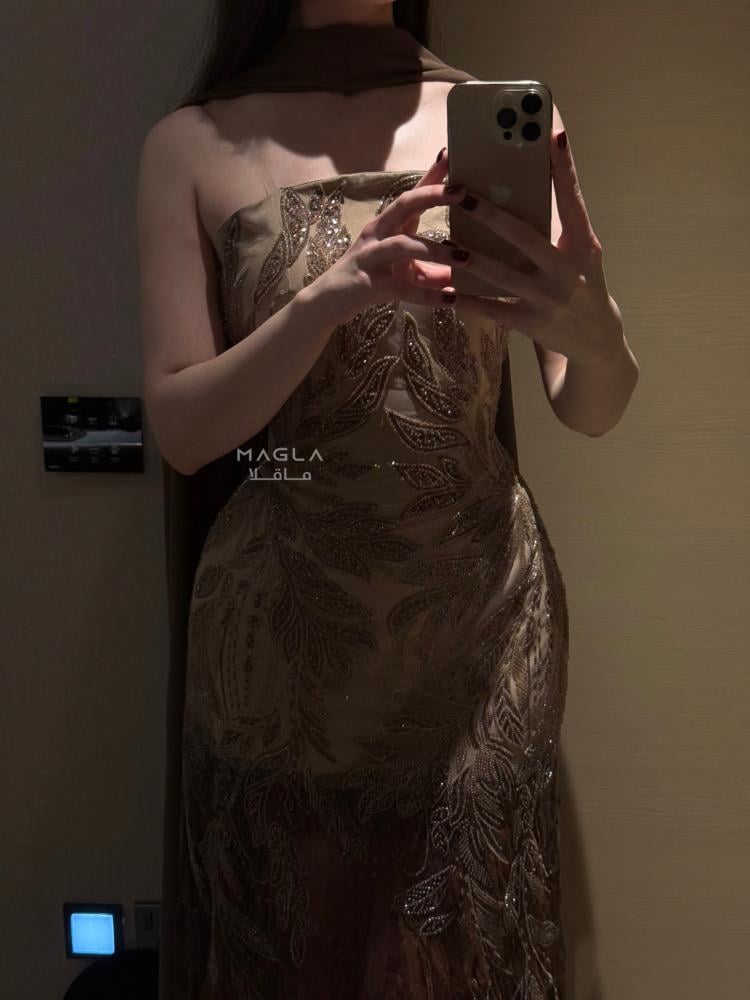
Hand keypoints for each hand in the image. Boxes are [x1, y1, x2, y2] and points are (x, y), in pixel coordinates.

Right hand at [307, 155, 470, 325]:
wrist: (326, 303)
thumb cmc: (367, 282)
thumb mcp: (403, 273)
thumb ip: (432, 271)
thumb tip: (466, 274)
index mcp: (387, 226)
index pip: (411, 194)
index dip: (431, 176)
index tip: (450, 154)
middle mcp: (377, 234)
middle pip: (404, 205)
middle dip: (432, 196)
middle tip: (463, 192)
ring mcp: (371, 257)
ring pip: (403, 244)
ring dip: (436, 249)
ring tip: (464, 258)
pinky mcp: (368, 284)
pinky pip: (401, 288)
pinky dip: (427, 295)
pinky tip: (449, 300)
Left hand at [439, 130, 624, 365]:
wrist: (596, 340)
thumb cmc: (583, 284)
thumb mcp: (582, 253)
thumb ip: (561, 226)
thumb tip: (527, 187)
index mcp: (583, 245)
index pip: (572, 200)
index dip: (564, 167)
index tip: (553, 133)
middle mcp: (566, 271)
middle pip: (523, 236)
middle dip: (490, 215)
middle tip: (461, 194)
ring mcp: (547, 298)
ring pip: (501, 275)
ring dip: (470, 259)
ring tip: (445, 243)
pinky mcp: (530, 322)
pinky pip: (492, 309)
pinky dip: (468, 301)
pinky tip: (446, 294)